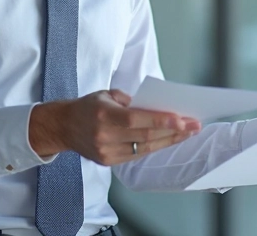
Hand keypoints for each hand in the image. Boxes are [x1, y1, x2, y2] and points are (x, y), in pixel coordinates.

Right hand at [29, 89, 201, 165]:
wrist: (62, 127)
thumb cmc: (88, 106)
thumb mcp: (106, 94)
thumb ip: (131, 101)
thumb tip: (158, 108)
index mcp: (103, 114)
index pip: (137, 120)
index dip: (161, 121)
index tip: (182, 119)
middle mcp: (104, 136)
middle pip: (145, 136)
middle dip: (173, 131)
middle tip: (193, 125)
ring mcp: (106, 152)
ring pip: (144, 149)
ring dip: (168, 141)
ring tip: (187, 133)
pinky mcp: (108, 162)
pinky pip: (137, 155)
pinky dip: (155, 147)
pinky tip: (169, 140)